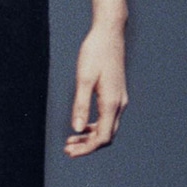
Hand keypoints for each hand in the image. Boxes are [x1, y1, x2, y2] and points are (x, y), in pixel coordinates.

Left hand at [65, 23, 127, 157]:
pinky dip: (94, 126)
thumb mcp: (83, 79)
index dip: (86, 149)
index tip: (70, 152)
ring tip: (70, 141)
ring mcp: (119, 99)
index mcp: (111, 103)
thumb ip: (80, 105)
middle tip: (67, 149)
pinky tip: (81, 126)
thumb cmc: (95, 53)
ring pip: (107, 128)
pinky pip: (107, 118)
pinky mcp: (116, 94)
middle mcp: (119, 104)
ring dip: (90, 137)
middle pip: (106, 136)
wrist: (109, 33)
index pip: (102, 137)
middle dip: (87, 146)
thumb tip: (76, 129)